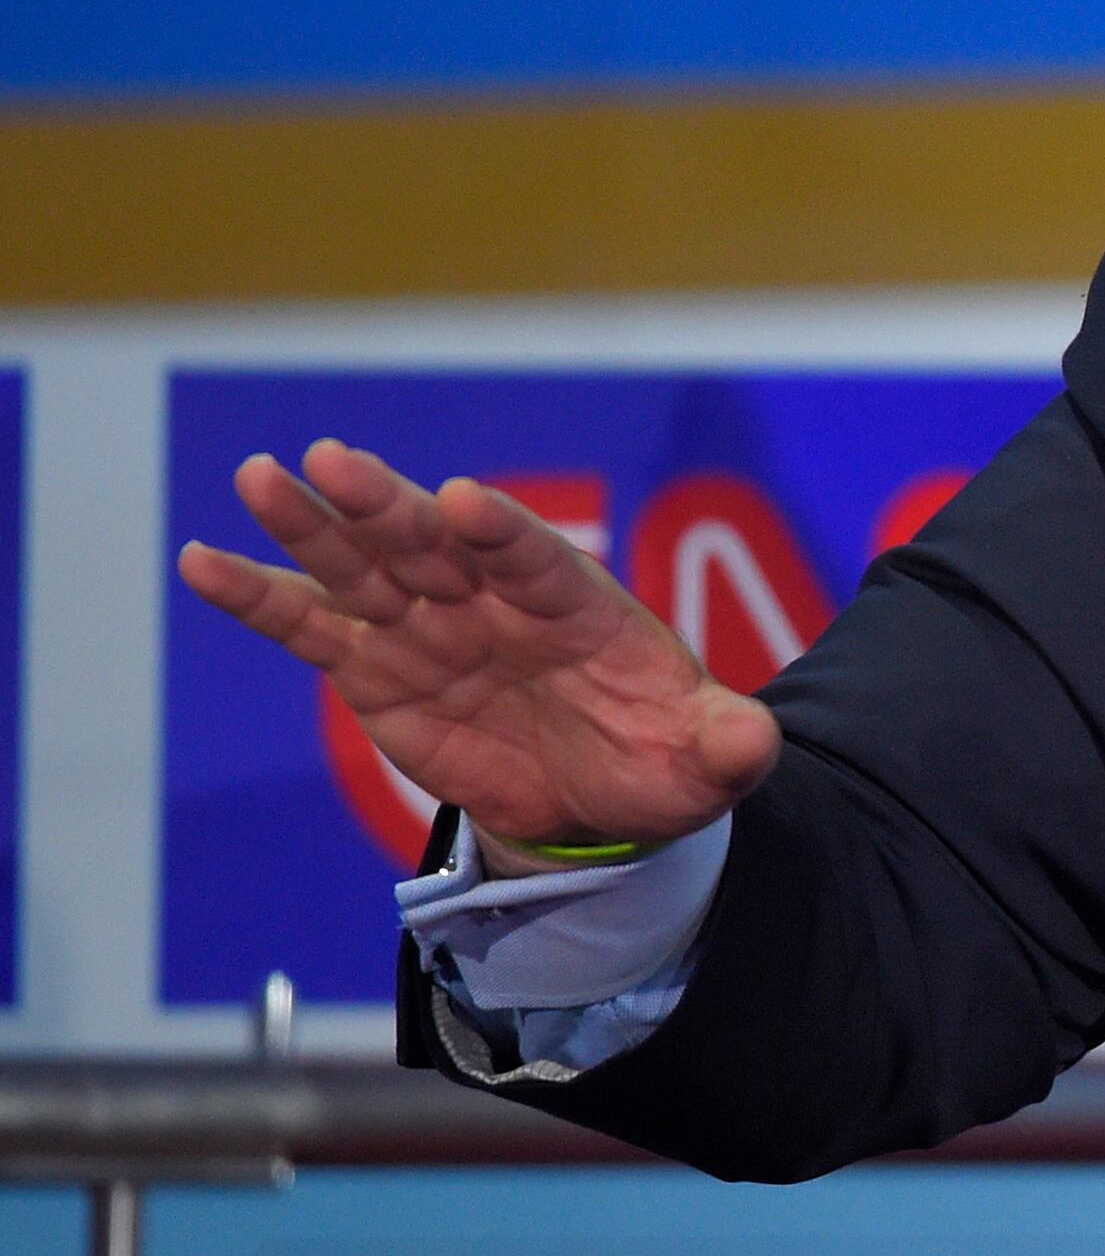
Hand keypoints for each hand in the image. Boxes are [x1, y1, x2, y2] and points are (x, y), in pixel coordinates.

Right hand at [177, 439, 779, 862]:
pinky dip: (257, 597)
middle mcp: (493, 599)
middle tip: (333, 461)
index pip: (535, 558)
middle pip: (435, 543)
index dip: (500, 531)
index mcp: (578, 605)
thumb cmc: (658, 757)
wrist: (602, 794)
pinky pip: (311, 627)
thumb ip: (726, 744)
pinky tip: (200, 560)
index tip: (462, 503)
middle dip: (387, 505)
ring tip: (261, 478)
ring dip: (312, 525)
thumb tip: (754, 742)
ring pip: (363, 567)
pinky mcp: (376, 667)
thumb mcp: (705, 759)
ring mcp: (429, 627)